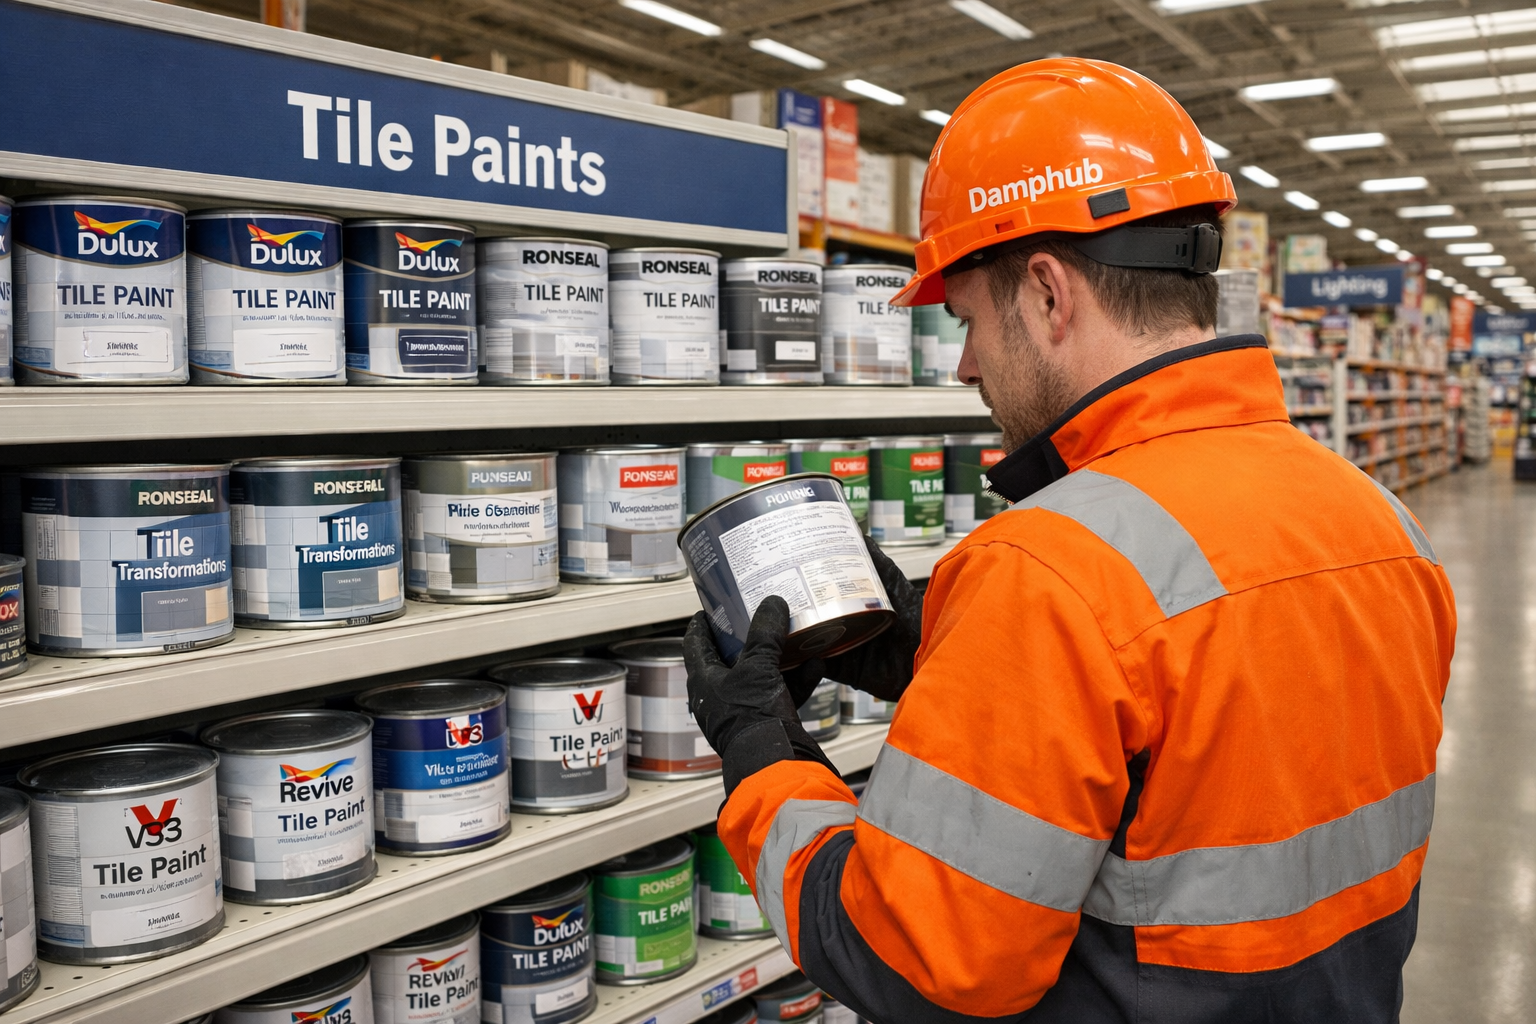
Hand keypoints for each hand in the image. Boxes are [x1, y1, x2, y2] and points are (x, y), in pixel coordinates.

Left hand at [685, 596, 840, 793]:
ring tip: (791, 638)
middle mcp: (718, 697)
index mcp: (703, 682)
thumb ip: (764, 634)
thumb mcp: (758, 667)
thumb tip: (772, 603)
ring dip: (776, 658)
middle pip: (729, 660)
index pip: (694, 645)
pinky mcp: (765, 723)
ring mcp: (742, 712)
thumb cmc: (753, 717)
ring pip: (758, 677)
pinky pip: (779, 695)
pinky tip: (815, 666)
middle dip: (745, 639)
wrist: (775, 763)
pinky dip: (796, 681)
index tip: (708, 610)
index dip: (701, 625)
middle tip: (755, 618)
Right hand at [785, 533, 922, 704]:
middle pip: (810, 612)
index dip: (803, 579)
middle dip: (789, 604)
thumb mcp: (893, 582)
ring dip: (789, 630)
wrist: (931, 658)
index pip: (823, 588)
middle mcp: (846, 623)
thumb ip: (876, 561)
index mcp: (856, 602)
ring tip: (768, 616)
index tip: (781, 566)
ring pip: (807, 637)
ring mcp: (842, 646)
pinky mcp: (842, 668)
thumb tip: (856, 531)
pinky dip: (799, 659)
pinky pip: (814, 664)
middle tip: (765, 591)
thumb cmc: (920, 620)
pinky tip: (784, 647)